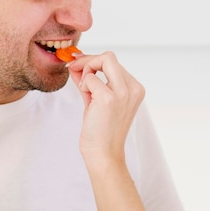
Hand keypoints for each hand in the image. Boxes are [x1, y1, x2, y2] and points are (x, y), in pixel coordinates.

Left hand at [66, 52, 144, 167]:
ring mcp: (122, 93)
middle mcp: (133, 88)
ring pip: (103, 60)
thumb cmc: (101, 130)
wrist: (104, 153)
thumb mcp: (99, 99)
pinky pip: (90, 78)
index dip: (94, 62)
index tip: (79, 65)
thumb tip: (77, 63)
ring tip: (84, 90)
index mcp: (135, 88)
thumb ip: (92, 80)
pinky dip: (83, 85)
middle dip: (88, 60)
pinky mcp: (108, 98)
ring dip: (86, 71)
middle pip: (109, 57)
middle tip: (74, 69)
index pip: (114, 62)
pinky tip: (86, 99)